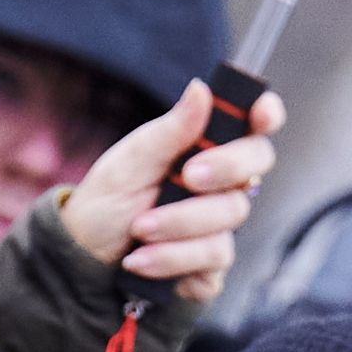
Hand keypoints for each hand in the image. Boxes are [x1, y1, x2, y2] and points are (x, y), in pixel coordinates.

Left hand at [59, 79, 287, 306]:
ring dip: (178, 223)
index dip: (265, 114)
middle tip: (187, 176)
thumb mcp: (130, 162)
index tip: (261, 116)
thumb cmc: (108, 202)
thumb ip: (170, 130)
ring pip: (231, 214)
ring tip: (138, 229)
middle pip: (255, 165)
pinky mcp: (212, 263)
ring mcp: (219, 224)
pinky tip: (142, 260)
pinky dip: (172, 258)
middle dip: (225, 168)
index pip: (251, 124)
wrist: (85, 258)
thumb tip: (201, 88)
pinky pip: (214, 258)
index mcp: (203, 147)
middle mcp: (220, 183)